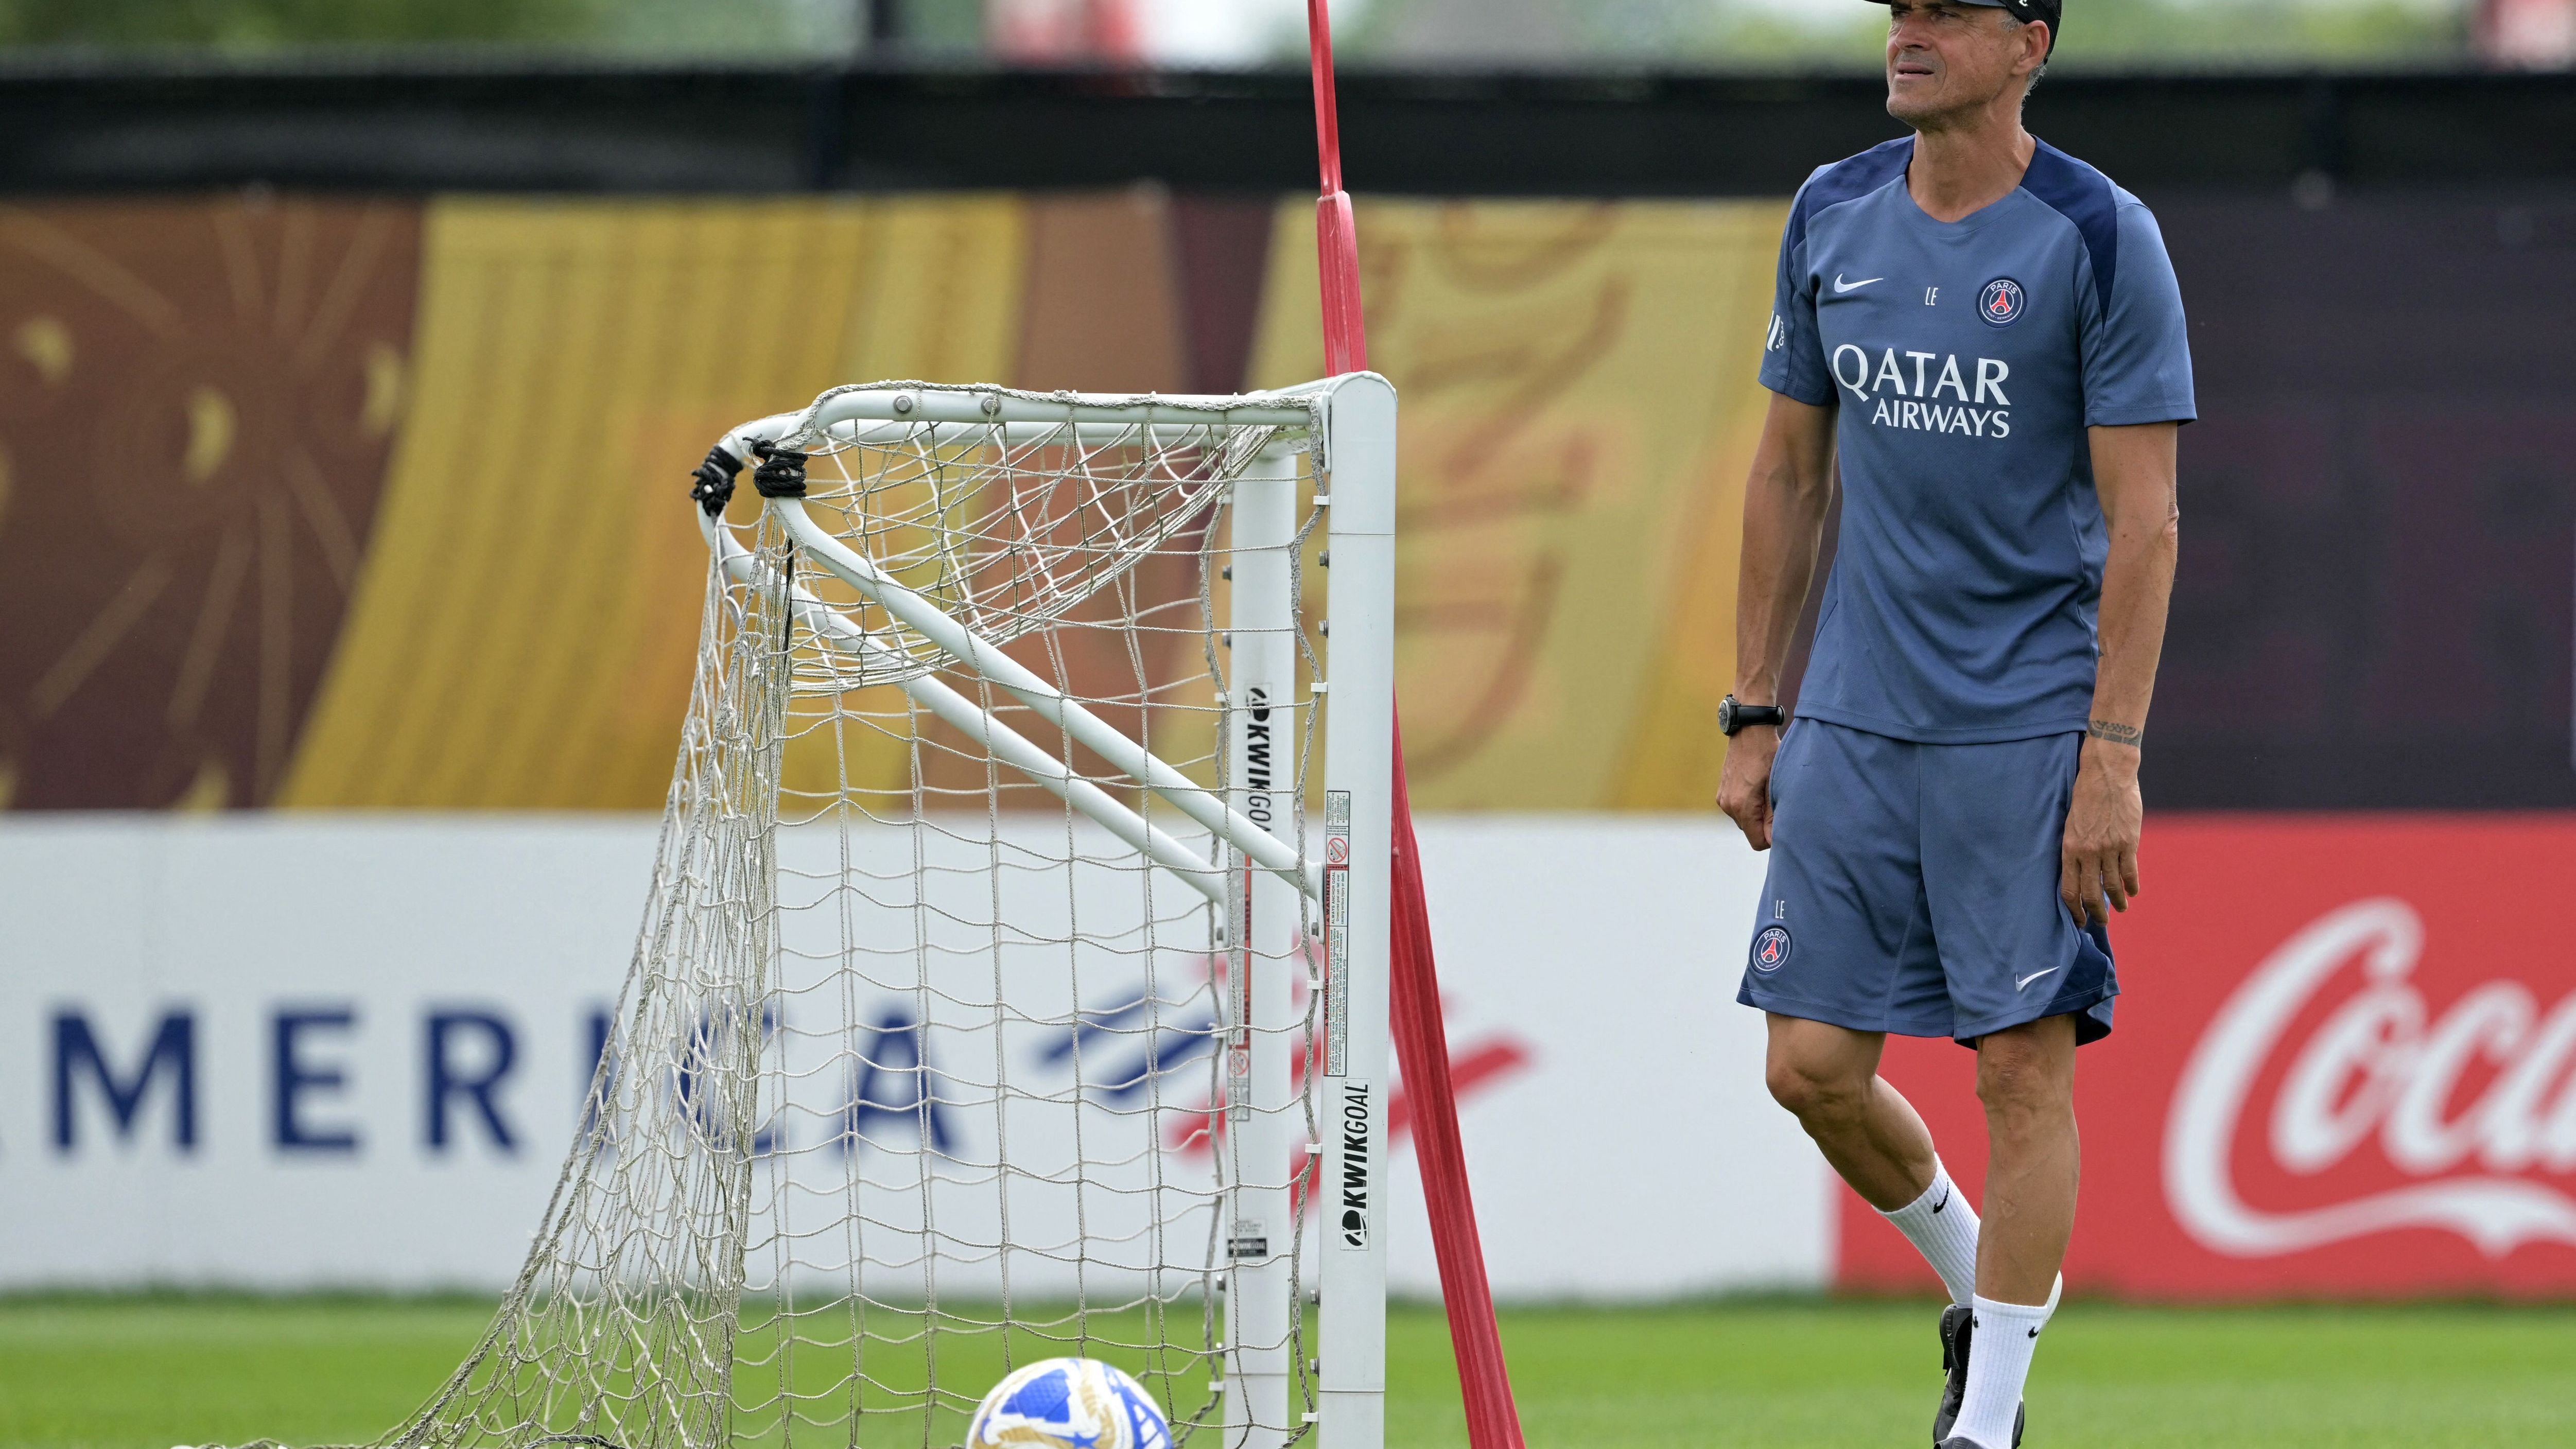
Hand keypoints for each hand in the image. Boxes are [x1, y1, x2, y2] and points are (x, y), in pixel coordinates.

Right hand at [1717, 724, 1783, 850]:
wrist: (1749, 731)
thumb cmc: (1767, 755)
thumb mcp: (1776, 785)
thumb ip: (1774, 816)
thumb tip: (1772, 840)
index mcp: (1742, 806)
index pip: (1757, 842)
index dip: (1771, 838)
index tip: (1781, 821)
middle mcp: (1728, 806)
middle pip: (1750, 832)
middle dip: (1764, 825)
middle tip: (1776, 802)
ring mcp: (1723, 799)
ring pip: (1744, 820)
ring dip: (1756, 814)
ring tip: (1766, 792)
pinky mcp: (1721, 793)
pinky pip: (1737, 809)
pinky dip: (1748, 805)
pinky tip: (1756, 787)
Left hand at [2060, 737, 2142, 926]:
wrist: (2106, 775)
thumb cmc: (2085, 797)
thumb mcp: (2071, 824)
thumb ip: (2075, 849)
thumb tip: (2080, 873)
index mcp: (2069, 849)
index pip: (2069, 890)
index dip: (2074, 910)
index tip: (2079, 920)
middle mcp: (2088, 853)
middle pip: (2092, 894)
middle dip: (2096, 914)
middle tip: (2100, 923)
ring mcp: (2110, 848)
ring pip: (2113, 887)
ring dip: (2118, 902)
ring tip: (2121, 909)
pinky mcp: (2129, 842)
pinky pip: (2130, 872)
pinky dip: (2132, 886)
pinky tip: (2133, 892)